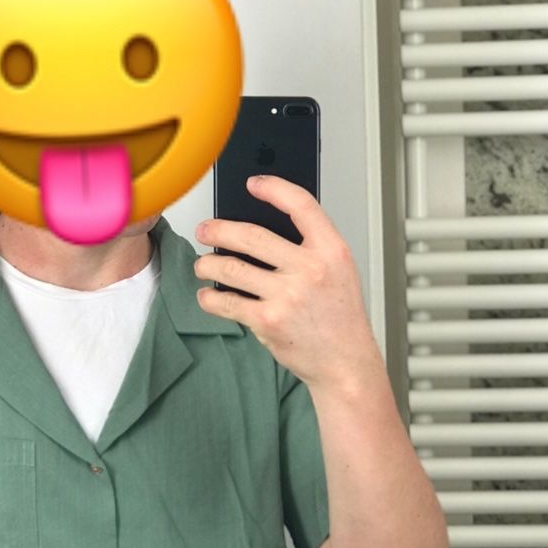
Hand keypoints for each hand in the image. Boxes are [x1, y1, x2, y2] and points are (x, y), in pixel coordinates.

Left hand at [193, 174, 380, 389]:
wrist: (345, 363)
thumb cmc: (340, 317)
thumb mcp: (339, 270)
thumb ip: (311, 247)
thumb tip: (265, 226)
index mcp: (331, 250)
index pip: (301, 205)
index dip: (274, 189)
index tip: (254, 184)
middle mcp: (310, 269)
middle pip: (251, 236)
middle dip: (218, 230)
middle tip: (205, 230)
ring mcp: (287, 296)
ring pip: (232, 267)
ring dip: (208, 264)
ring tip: (203, 265)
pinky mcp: (268, 321)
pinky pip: (227, 302)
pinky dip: (211, 298)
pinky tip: (207, 295)